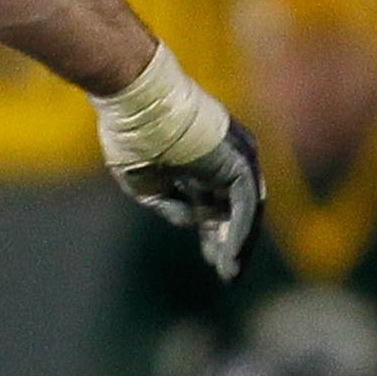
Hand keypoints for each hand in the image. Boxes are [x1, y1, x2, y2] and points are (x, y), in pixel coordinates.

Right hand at [92, 47, 261, 279]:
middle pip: (235, 209)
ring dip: (239, 243)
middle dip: (228, 242)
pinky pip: (245, 205)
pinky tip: (230, 254)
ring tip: (230, 273)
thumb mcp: (144, 183)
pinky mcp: (238, 161)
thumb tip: (194, 223)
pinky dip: (239, 231)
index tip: (211, 260)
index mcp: (202, 160)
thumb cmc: (130, 135)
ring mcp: (235, 157)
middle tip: (226, 274)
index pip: (216, 203)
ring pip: (245, 209)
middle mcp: (225, 158)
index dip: (212, 233)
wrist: (135, 101)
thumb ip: (170, 206)